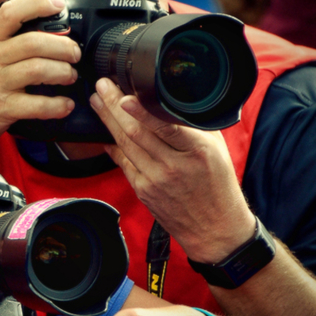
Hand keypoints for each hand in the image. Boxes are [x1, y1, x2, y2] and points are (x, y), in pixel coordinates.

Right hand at [0, 0, 80, 146]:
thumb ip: (3, 41)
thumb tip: (40, 28)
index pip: (10, 13)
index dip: (37, 4)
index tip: (58, 5)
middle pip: (34, 42)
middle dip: (63, 46)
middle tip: (74, 53)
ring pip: (39, 69)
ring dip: (63, 72)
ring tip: (70, 76)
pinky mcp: (3, 108)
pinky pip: (38, 105)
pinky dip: (58, 105)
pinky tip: (65, 104)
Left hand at [90, 78, 255, 261]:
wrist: (214, 228)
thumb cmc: (217, 184)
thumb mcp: (217, 149)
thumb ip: (195, 125)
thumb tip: (171, 100)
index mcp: (196, 151)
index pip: (165, 127)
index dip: (141, 112)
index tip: (124, 97)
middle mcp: (173, 165)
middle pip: (135, 132)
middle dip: (113, 107)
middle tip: (102, 87)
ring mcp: (154, 179)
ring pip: (124, 145)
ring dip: (107, 121)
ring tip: (98, 101)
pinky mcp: (142, 190)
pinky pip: (122, 162)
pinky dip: (113, 145)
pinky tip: (104, 131)